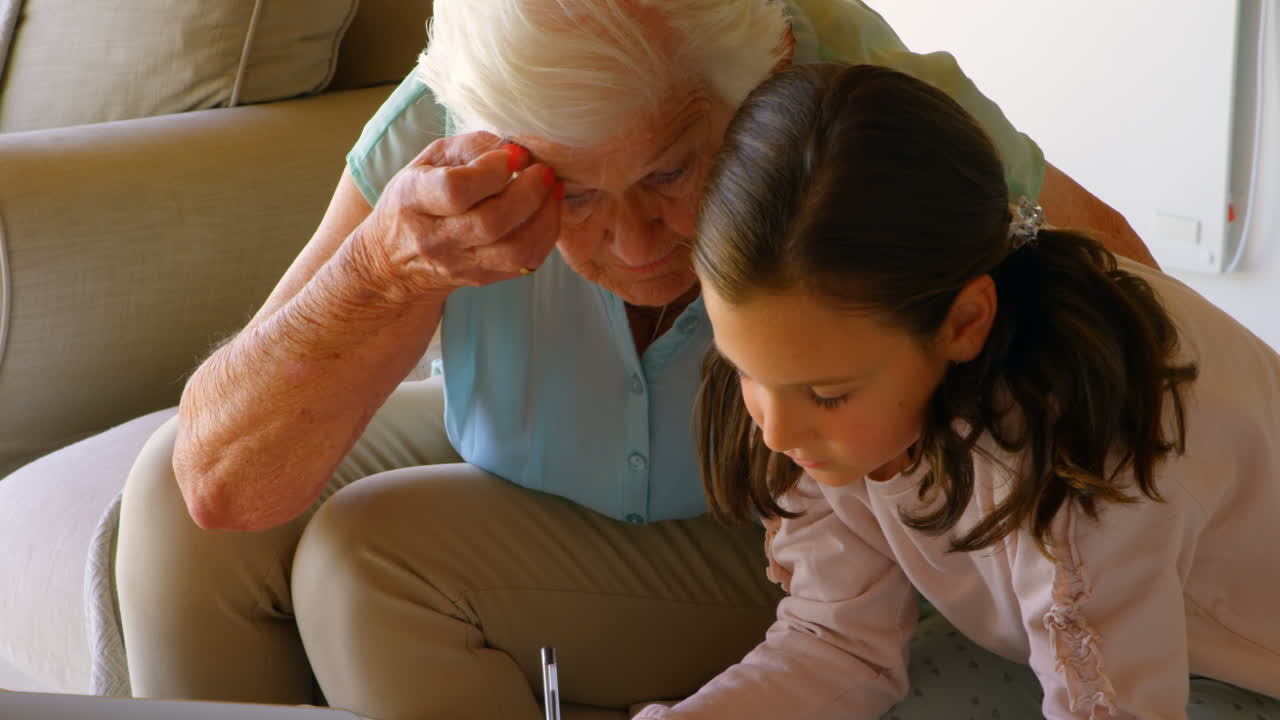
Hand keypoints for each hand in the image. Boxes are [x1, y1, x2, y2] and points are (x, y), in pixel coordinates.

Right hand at [356, 131, 562, 298]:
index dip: (492, 170)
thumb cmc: (416, 198)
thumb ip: (468, 147)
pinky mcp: (483, 278)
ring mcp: (460, 264)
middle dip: (529, 192)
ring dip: (545, 217)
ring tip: (553, 189)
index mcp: (413, 200)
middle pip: (491, 222)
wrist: (395, 260)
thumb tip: (512, 146)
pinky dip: (546, 234)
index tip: (514, 153)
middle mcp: (435, 239)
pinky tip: (547, 211)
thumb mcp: (427, 161)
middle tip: (544, 170)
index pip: (455, 190)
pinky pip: (527, 262)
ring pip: (515, 250)